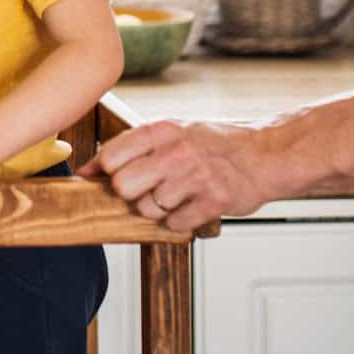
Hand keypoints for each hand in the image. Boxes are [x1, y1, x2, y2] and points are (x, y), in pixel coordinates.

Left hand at [78, 118, 265, 231]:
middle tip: (148, 188)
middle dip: (131, 193)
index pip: (112, 155)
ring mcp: (195, 177)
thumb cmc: (215, 144)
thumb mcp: (175, 132)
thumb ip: (136, 146)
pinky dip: (180, 221)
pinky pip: (174, 224)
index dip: (103, 170)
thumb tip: (90, 167)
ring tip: (177, 195)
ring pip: (147, 209)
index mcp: (163, 130)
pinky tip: (192, 205)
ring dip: (158, 209)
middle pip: (124, 186)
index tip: (102, 177)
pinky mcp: (211, 201)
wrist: (263, 156)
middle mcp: (176, 151)